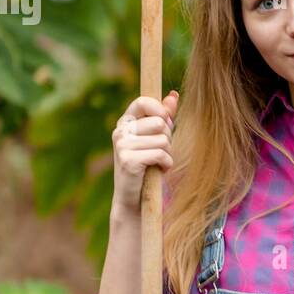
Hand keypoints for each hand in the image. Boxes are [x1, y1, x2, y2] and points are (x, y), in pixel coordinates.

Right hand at [112, 90, 178, 214]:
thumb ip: (163, 116)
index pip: (143, 101)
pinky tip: (158, 171)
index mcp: (125, 122)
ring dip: (168, 154)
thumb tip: (173, 95)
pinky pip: (160, 154)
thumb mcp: (154, 138)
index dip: (160, 110)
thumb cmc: (147, 165)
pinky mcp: (127, 160)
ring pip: (163, 140)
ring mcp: (122, 145)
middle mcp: (120, 131)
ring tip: (158, 163)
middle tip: (160, 152)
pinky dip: (166, 164)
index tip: (165, 124)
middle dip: (168, 138)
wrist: (133, 198)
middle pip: (160, 122)